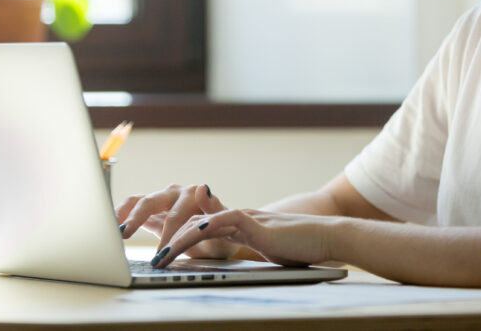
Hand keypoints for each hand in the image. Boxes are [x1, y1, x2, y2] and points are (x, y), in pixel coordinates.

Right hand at [115, 183, 238, 259]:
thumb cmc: (220, 230)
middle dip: (136, 218)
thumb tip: (203, 187)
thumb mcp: (223, 224)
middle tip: (124, 234)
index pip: (176, 216)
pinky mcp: (151, 208)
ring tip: (112, 230)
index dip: (168, 235)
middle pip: (151, 202)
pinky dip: (120, 214)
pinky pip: (131, 206)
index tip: (161, 255)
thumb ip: (214, 207)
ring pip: (138, 201)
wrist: (217, 230)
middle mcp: (175, 193)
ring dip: (123, 215)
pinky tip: (110, 226)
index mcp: (193, 195)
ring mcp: (161, 198)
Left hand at [154, 209, 340, 268]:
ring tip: (162, 256)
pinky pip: (227, 220)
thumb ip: (247, 251)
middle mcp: (238, 218)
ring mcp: (247, 218)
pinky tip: (193, 233)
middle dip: (170, 240)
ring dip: (180, 239)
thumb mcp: (266, 251)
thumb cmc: (300, 248)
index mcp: (238, 226)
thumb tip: (228, 263)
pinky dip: (208, 225)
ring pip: (204, 222)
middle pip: (195, 224)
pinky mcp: (257, 224)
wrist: (327, 237)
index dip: (178, 239)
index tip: (161, 255)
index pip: (200, 229)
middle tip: (153, 259)